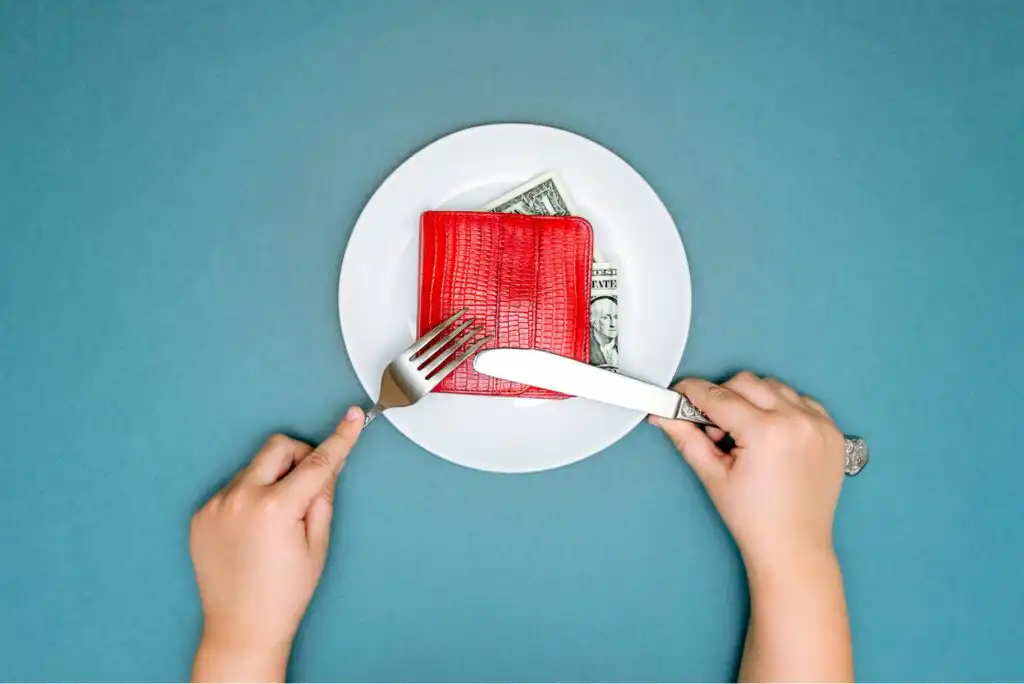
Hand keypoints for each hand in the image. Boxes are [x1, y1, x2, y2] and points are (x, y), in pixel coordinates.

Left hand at [190, 407, 363, 681]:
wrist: (242, 627)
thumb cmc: (284, 593)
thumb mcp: (318, 544)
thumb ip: (323, 497)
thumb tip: (328, 465)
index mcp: (275, 507)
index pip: (316, 461)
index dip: (339, 438)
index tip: (351, 417)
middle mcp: (240, 499)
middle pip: (278, 447)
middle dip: (299, 456)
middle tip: (308, 484)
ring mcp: (216, 505)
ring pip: (254, 468)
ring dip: (272, 479)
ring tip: (276, 522)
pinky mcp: (201, 515)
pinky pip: (233, 488)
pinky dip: (250, 497)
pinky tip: (254, 531)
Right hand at [652, 372, 845, 571]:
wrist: (794, 547)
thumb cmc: (753, 519)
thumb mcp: (712, 476)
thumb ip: (686, 438)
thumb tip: (663, 414)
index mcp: (766, 432)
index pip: (718, 396)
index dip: (692, 393)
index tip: (679, 395)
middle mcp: (796, 420)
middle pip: (746, 382)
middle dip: (723, 396)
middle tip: (715, 428)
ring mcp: (819, 425)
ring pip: (774, 387)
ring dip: (754, 400)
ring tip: (746, 434)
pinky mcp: (832, 431)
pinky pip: (801, 401)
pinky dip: (782, 408)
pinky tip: (772, 434)